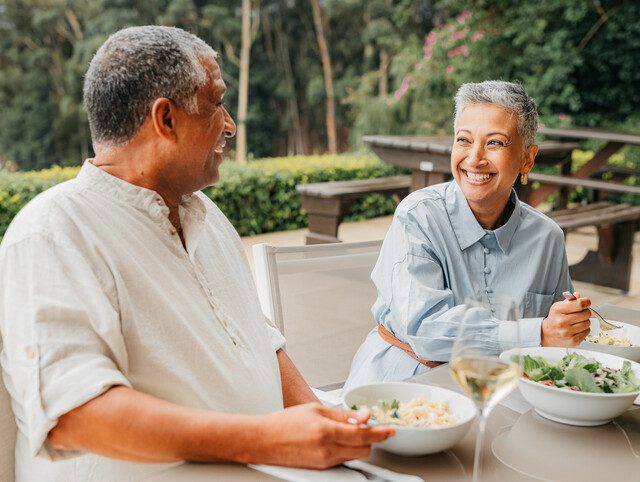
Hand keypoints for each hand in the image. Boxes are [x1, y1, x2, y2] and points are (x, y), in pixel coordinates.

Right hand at [249, 402, 394, 468]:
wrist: (264, 440)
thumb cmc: (285, 422)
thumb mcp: (316, 409)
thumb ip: (343, 414)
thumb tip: (364, 415)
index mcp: (327, 432)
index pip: (363, 435)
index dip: (381, 433)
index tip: (390, 430)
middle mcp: (328, 450)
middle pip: (364, 449)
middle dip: (370, 439)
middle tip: (368, 427)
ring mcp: (324, 462)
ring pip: (354, 456)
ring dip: (358, 445)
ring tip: (348, 431)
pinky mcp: (321, 468)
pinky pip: (342, 459)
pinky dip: (346, 450)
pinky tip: (338, 440)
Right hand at [541, 292, 591, 346]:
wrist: (547, 334)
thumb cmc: (555, 318)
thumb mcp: (559, 307)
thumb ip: (570, 300)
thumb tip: (579, 296)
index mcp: (558, 310)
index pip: (579, 304)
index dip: (586, 302)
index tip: (586, 302)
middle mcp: (562, 322)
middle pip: (586, 314)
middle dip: (585, 312)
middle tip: (580, 313)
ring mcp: (567, 332)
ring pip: (587, 323)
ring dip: (585, 321)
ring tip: (578, 321)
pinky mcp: (573, 341)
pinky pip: (587, 331)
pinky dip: (584, 329)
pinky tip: (577, 328)